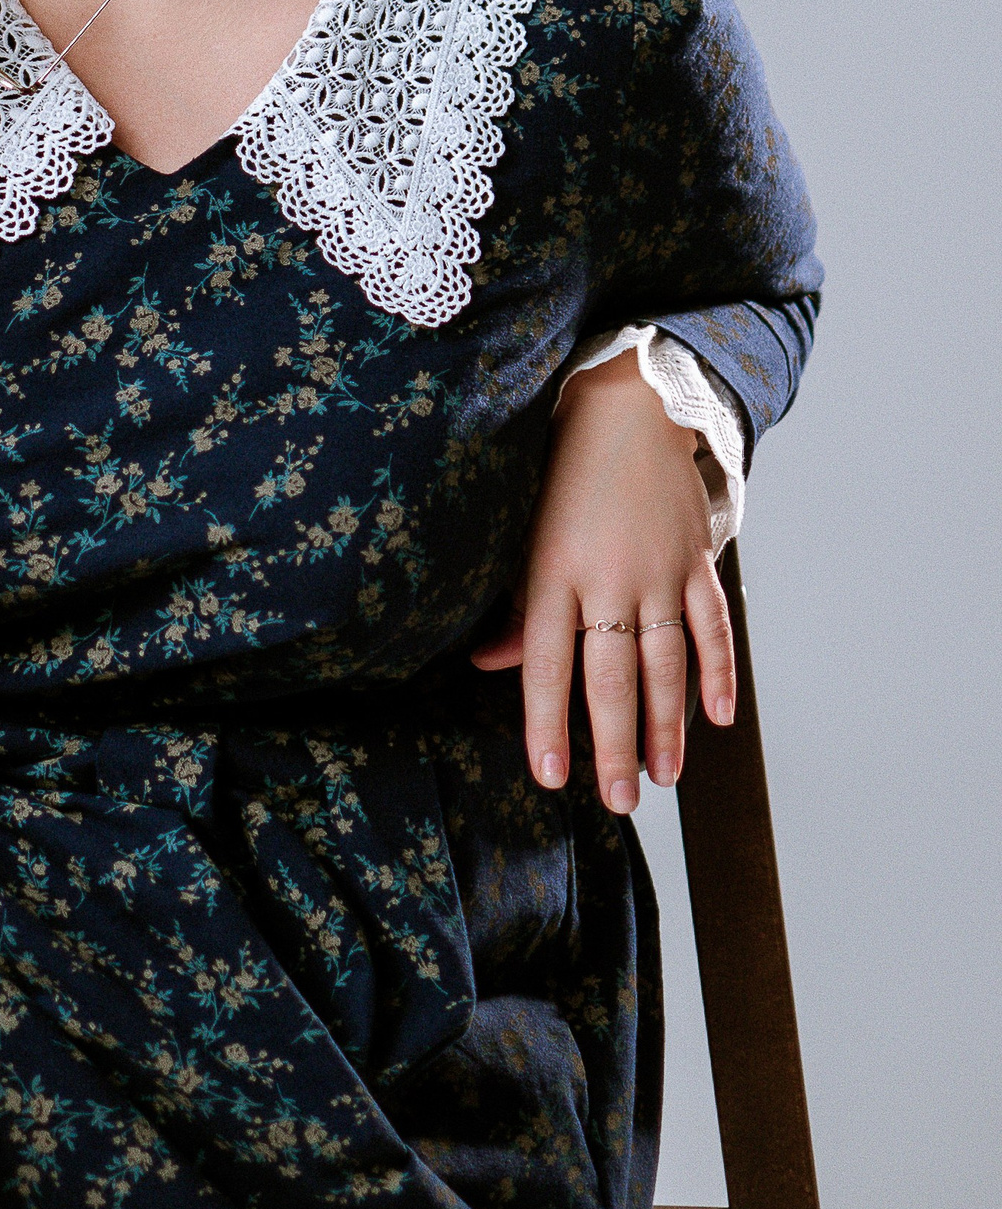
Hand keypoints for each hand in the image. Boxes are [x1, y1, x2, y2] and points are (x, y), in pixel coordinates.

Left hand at [469, 352, 736, 811]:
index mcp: (553, 572)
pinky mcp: (696, 558)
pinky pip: (712, 625)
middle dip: (614, 745)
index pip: (547, 664)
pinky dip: (718, 671)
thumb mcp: (523, 533)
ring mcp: (659, 570)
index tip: (550, 777)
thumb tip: (490, 663)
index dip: (547, 724)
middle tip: (618, 801)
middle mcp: (608, 577)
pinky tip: (718, 717)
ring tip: (662, 778)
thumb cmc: (562, 475)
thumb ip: (516, 605)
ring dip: (667, 726)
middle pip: (611, 677)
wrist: (629, 406)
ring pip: (666, 663)